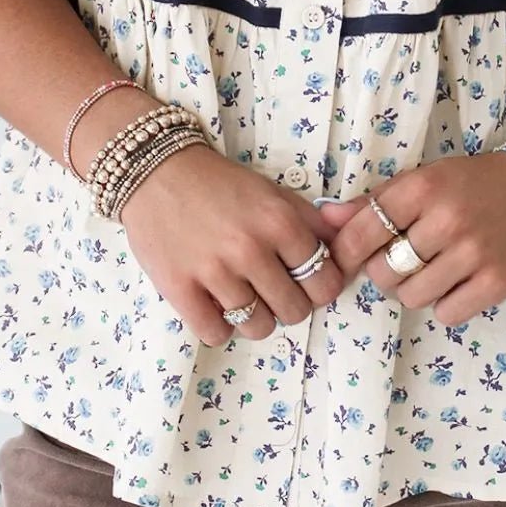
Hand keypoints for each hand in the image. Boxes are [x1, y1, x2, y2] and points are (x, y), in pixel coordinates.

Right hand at [119, 144, 345, 346]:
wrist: (157, 172)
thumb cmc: (220, 183)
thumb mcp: (274, 193)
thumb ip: (313, 222)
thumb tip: (348, 243)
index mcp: (280, 222)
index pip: (325, 283)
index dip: (319, 286)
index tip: (305, 281)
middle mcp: (251, 249)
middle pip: (295, 311)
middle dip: (288, 304)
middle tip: (271, 289)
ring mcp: (214, 272)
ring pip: (258, 327)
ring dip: (255, 318)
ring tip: (242, 296)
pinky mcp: (179, 289)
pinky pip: (215, 334)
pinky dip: (219, 326)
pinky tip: (215, 303)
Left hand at [316, 152, 505, 326]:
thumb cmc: (473, 185)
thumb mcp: (424, 180)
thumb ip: (374, 202)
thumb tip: (324, 218)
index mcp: (423, 188)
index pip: (363, 232)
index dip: (346, 252)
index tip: (350, 258)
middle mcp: (447, 219)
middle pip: (383, 272)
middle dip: (385, 272)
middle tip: (404, 260)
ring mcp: (474, 253)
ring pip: (412, 296)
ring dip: (415, 290)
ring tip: (433, 271)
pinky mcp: (498, 282)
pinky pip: (447, 313)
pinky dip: (446, 304)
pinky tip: (458, 282)